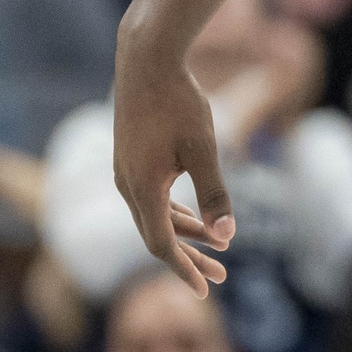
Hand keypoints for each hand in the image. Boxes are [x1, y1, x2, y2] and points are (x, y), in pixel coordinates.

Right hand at [112, 51, 234, 297]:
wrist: (147, 60)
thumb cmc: (178, 102)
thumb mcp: (204, 149)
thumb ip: (215, 194)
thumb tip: (227, 237)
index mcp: (142, 190)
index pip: (161, 245)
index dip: (183, 270)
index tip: (205, 290)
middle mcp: (127, 186)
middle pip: (157, 237)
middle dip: (189, 259)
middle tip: (220, 279)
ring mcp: (125, 173)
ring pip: (154, 217)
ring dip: (184, 235)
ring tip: (217, 251)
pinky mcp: (130, 160)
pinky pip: (151, 199)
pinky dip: (174, 213)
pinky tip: (193, 217)